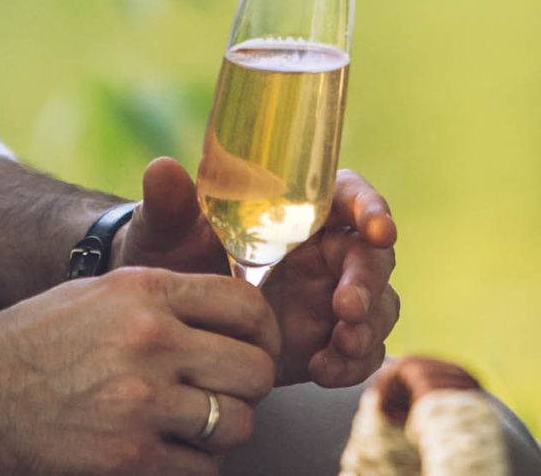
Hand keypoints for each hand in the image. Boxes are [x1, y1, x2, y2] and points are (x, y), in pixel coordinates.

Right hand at [0, 268, 277, 474]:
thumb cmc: (33, 342)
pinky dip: (192, 465)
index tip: (255, 348)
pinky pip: (203, 469)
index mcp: (144, 291)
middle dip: (249, 387)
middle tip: (226, 393)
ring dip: (223, 430)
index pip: (247, 305)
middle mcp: (151, 339)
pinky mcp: (131, 457)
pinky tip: (166, 452)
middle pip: (255, 369)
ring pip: (237, 423)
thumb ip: (162, 298)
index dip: (263, 332)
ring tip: (194, 425)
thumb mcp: (97, 294)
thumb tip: (227, 316)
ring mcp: (143, 401)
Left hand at [120, 157, 398, 387]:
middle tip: (347, 307)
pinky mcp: (328, 339)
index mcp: (298, 208)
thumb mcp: (168, 229)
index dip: (370, 207)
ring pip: (379, 305)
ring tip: (340, 345)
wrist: (171, 316)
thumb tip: (162, 169)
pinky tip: (322, 370)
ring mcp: (331, 296)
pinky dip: (352, 363)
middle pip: (372, 255)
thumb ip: (169, 204)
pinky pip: (361, 351)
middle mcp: (324, 248)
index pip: (348, 194)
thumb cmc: (174, 254)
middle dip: (367, 281)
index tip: (378, 229)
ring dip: (368, 326)